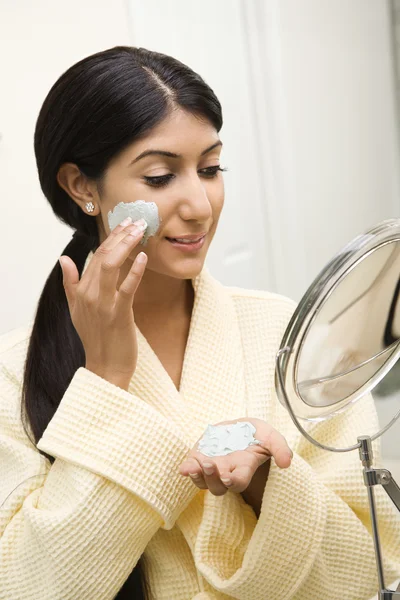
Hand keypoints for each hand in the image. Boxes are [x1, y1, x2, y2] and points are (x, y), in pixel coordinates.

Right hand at [59, 217, 147, 385]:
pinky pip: (127, 288)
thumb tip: (63, 258)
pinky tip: (143, 257)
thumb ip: (70, 282)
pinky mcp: (119, 314)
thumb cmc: (95, 338)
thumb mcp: (76, 309)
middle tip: (136, 220)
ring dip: (126, 245)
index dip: (111, 238)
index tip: (124, 224)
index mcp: (81, 291)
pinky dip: (135, 271)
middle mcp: (89, 294)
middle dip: (120, 235)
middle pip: (103, 256)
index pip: (95, 256)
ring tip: (140, 231)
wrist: (106, 367)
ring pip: (111, 266)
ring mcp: (103, 304)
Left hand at [179, 417, 292, 496]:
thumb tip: (287, 463)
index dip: (234, 482)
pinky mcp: (198, 458)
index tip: (229, 477)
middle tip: (210, 463)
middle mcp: (226, 472)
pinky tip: (184, 468)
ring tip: (196, 466)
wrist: (238, 427)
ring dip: (198, 476)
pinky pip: (191, 470)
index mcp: (244, 468)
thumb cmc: (255, 434)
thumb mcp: (271, 436)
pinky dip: (186, 470)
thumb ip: (280, 448)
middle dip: (213, 478)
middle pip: (219, 487)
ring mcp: (211, 467)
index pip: (239, 482)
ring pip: (203, 482)